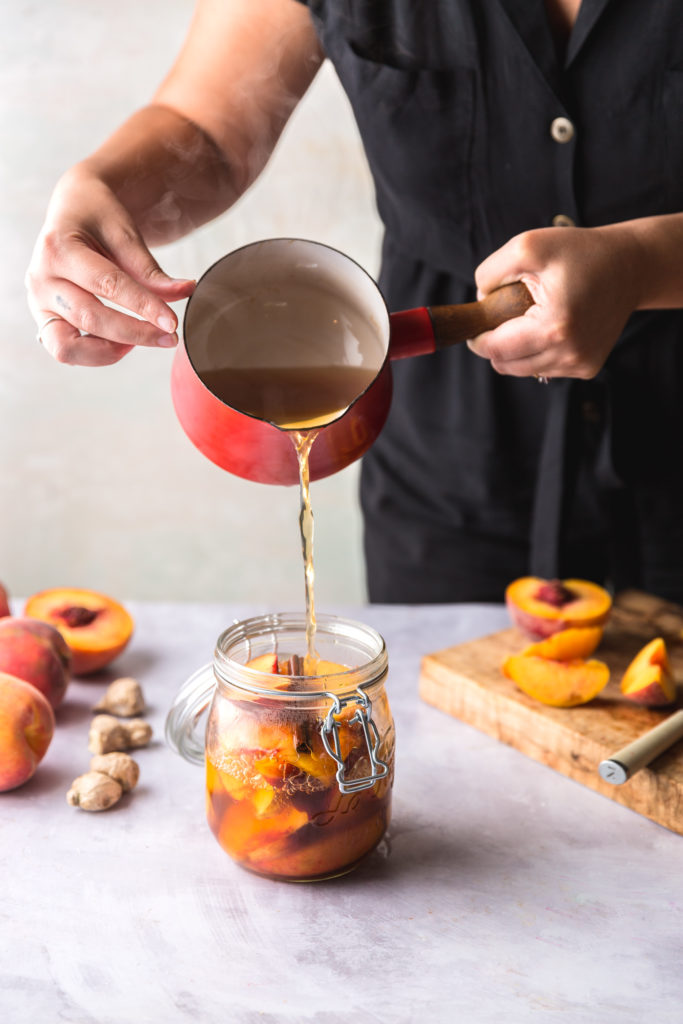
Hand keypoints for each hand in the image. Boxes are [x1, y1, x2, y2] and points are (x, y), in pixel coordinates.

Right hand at [25, 165, 195, 366]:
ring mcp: (38, 303)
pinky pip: (65, 350)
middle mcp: (41, 278)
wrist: (73, 209)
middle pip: (90, 319)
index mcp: (58, 248)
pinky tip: (122, 342)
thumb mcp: (125, 232)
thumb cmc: (98, 218)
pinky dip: (95, 354)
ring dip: (109, 352)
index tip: (172, 322)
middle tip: (170, 337)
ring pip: (68, 346)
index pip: (107, 285)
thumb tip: (187, 291)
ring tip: (140, 339)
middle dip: (135, 333)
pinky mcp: (44, 319)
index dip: (143, 306)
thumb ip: (151, 269)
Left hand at [468, 225, 640, 379]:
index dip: (477, 337)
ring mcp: (580, 365)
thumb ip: (490, 272)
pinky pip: (545, 367)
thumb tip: (479, 301)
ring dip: (516, 348)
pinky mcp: (588, 367)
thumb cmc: (580, 252)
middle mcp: (569, 354)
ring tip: (530, 316)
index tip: (476, 320)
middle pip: (505, 365)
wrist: (630, 267)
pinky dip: (538, 351)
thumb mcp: (528, 246)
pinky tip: (550, 326)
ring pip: (523, 369)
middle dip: (496, 342)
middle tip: (503, 313)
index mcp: (553, 328)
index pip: (495, 350)